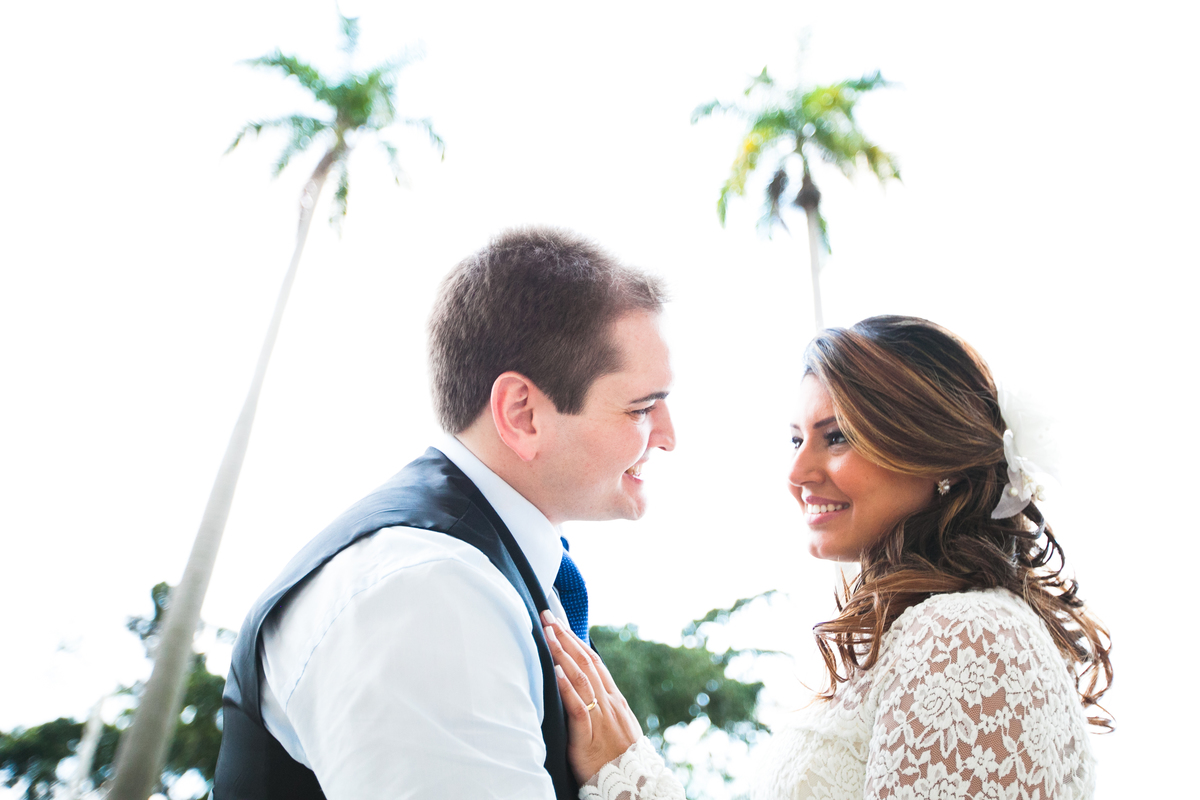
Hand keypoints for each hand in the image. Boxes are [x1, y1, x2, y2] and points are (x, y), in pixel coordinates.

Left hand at [542, 610, 642, 783]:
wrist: (633, 787)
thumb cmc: (619, 758)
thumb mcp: (614, 725)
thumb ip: (602, 705)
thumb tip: (585, 687)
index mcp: (614, 699)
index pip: (593, 661)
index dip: (576, 640)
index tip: (560, 622)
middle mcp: (609, 702)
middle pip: (585, 663)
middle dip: (565, 637)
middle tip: (547, 617)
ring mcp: (600, 717)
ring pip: (580, 679)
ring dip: (562, 654)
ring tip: (548, 635)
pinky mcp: (588, 736)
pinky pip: (577, 707)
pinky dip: (566, 688)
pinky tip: (555, 672)